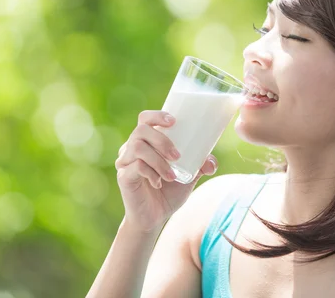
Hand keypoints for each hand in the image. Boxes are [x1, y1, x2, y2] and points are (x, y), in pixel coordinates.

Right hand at [115, 110, 217, 232]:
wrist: (154, 218)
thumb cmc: (169, 192)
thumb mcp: (189, 176)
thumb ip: (200, 166)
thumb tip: (211, 162)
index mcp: (147, 141)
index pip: (145, 118)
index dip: (157, 115)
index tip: (174, 121)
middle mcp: (132, 147)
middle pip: (141, 130)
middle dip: (162, 140)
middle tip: (177, 156)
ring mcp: (125, 161)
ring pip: (138, 147)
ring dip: (159, 160)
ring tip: (172, 175)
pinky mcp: (124, 176)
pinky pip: (135, 166)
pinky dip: (151, 173)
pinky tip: (158, 183)